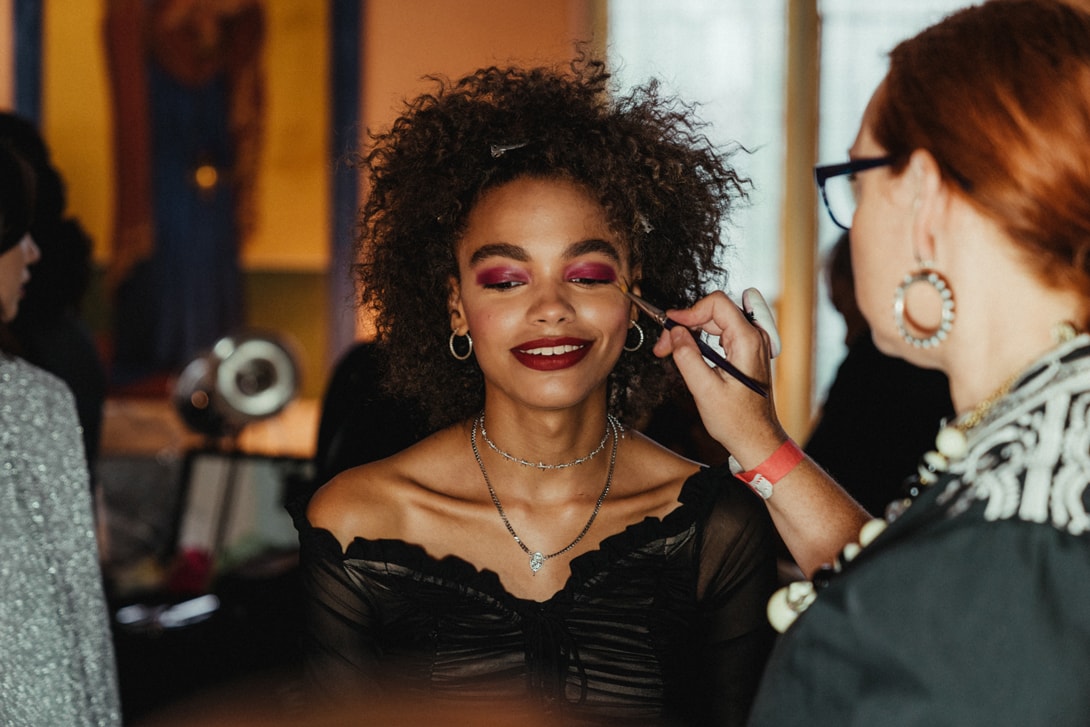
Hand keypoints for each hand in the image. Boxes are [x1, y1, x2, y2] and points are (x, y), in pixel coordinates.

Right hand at [652, 289, 786, 466]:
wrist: (756, 439)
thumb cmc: (736, 421)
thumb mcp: (705, 390)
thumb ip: (687, 357)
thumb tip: (675, 332)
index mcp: (748, 341)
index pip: (717, 304)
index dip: (689, 311)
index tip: (669, 326)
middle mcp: (754, 337)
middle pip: (714, 311)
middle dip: (685, 323)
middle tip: (664, 346)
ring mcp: (752, 344)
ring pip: (715, 321)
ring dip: (690, 332)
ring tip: (670, 351)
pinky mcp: (746, 352)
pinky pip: (720, 333)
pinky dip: (701, 339)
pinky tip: (687, 353)